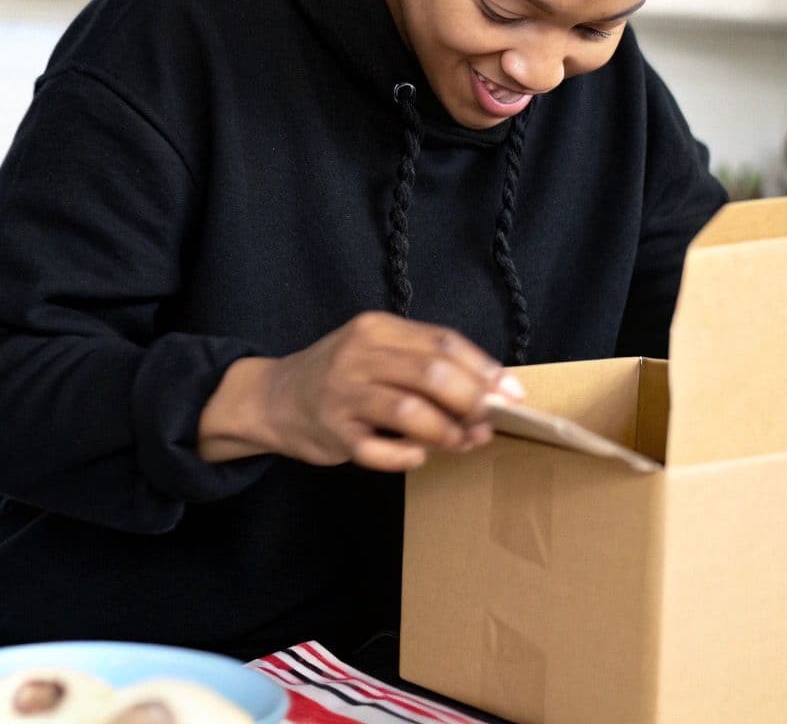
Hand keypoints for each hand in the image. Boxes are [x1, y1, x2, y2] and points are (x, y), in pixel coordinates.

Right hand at [199, 311, 523, 471]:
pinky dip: (409, 456)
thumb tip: (491, 391)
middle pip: (431, 374)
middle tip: (490, 421)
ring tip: (463, 441)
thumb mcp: (377, 350)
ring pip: (410, 412)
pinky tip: (418, 455)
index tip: (513, 394)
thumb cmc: (340, 375)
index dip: (484, 369)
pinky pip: (381, 450)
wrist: (273, 398)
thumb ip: (426, 363)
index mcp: (378, 329)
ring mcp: (344, 395)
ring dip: (447, 432)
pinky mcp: (335, 434)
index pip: (442, 342)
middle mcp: (360, 356)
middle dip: (472, 401)